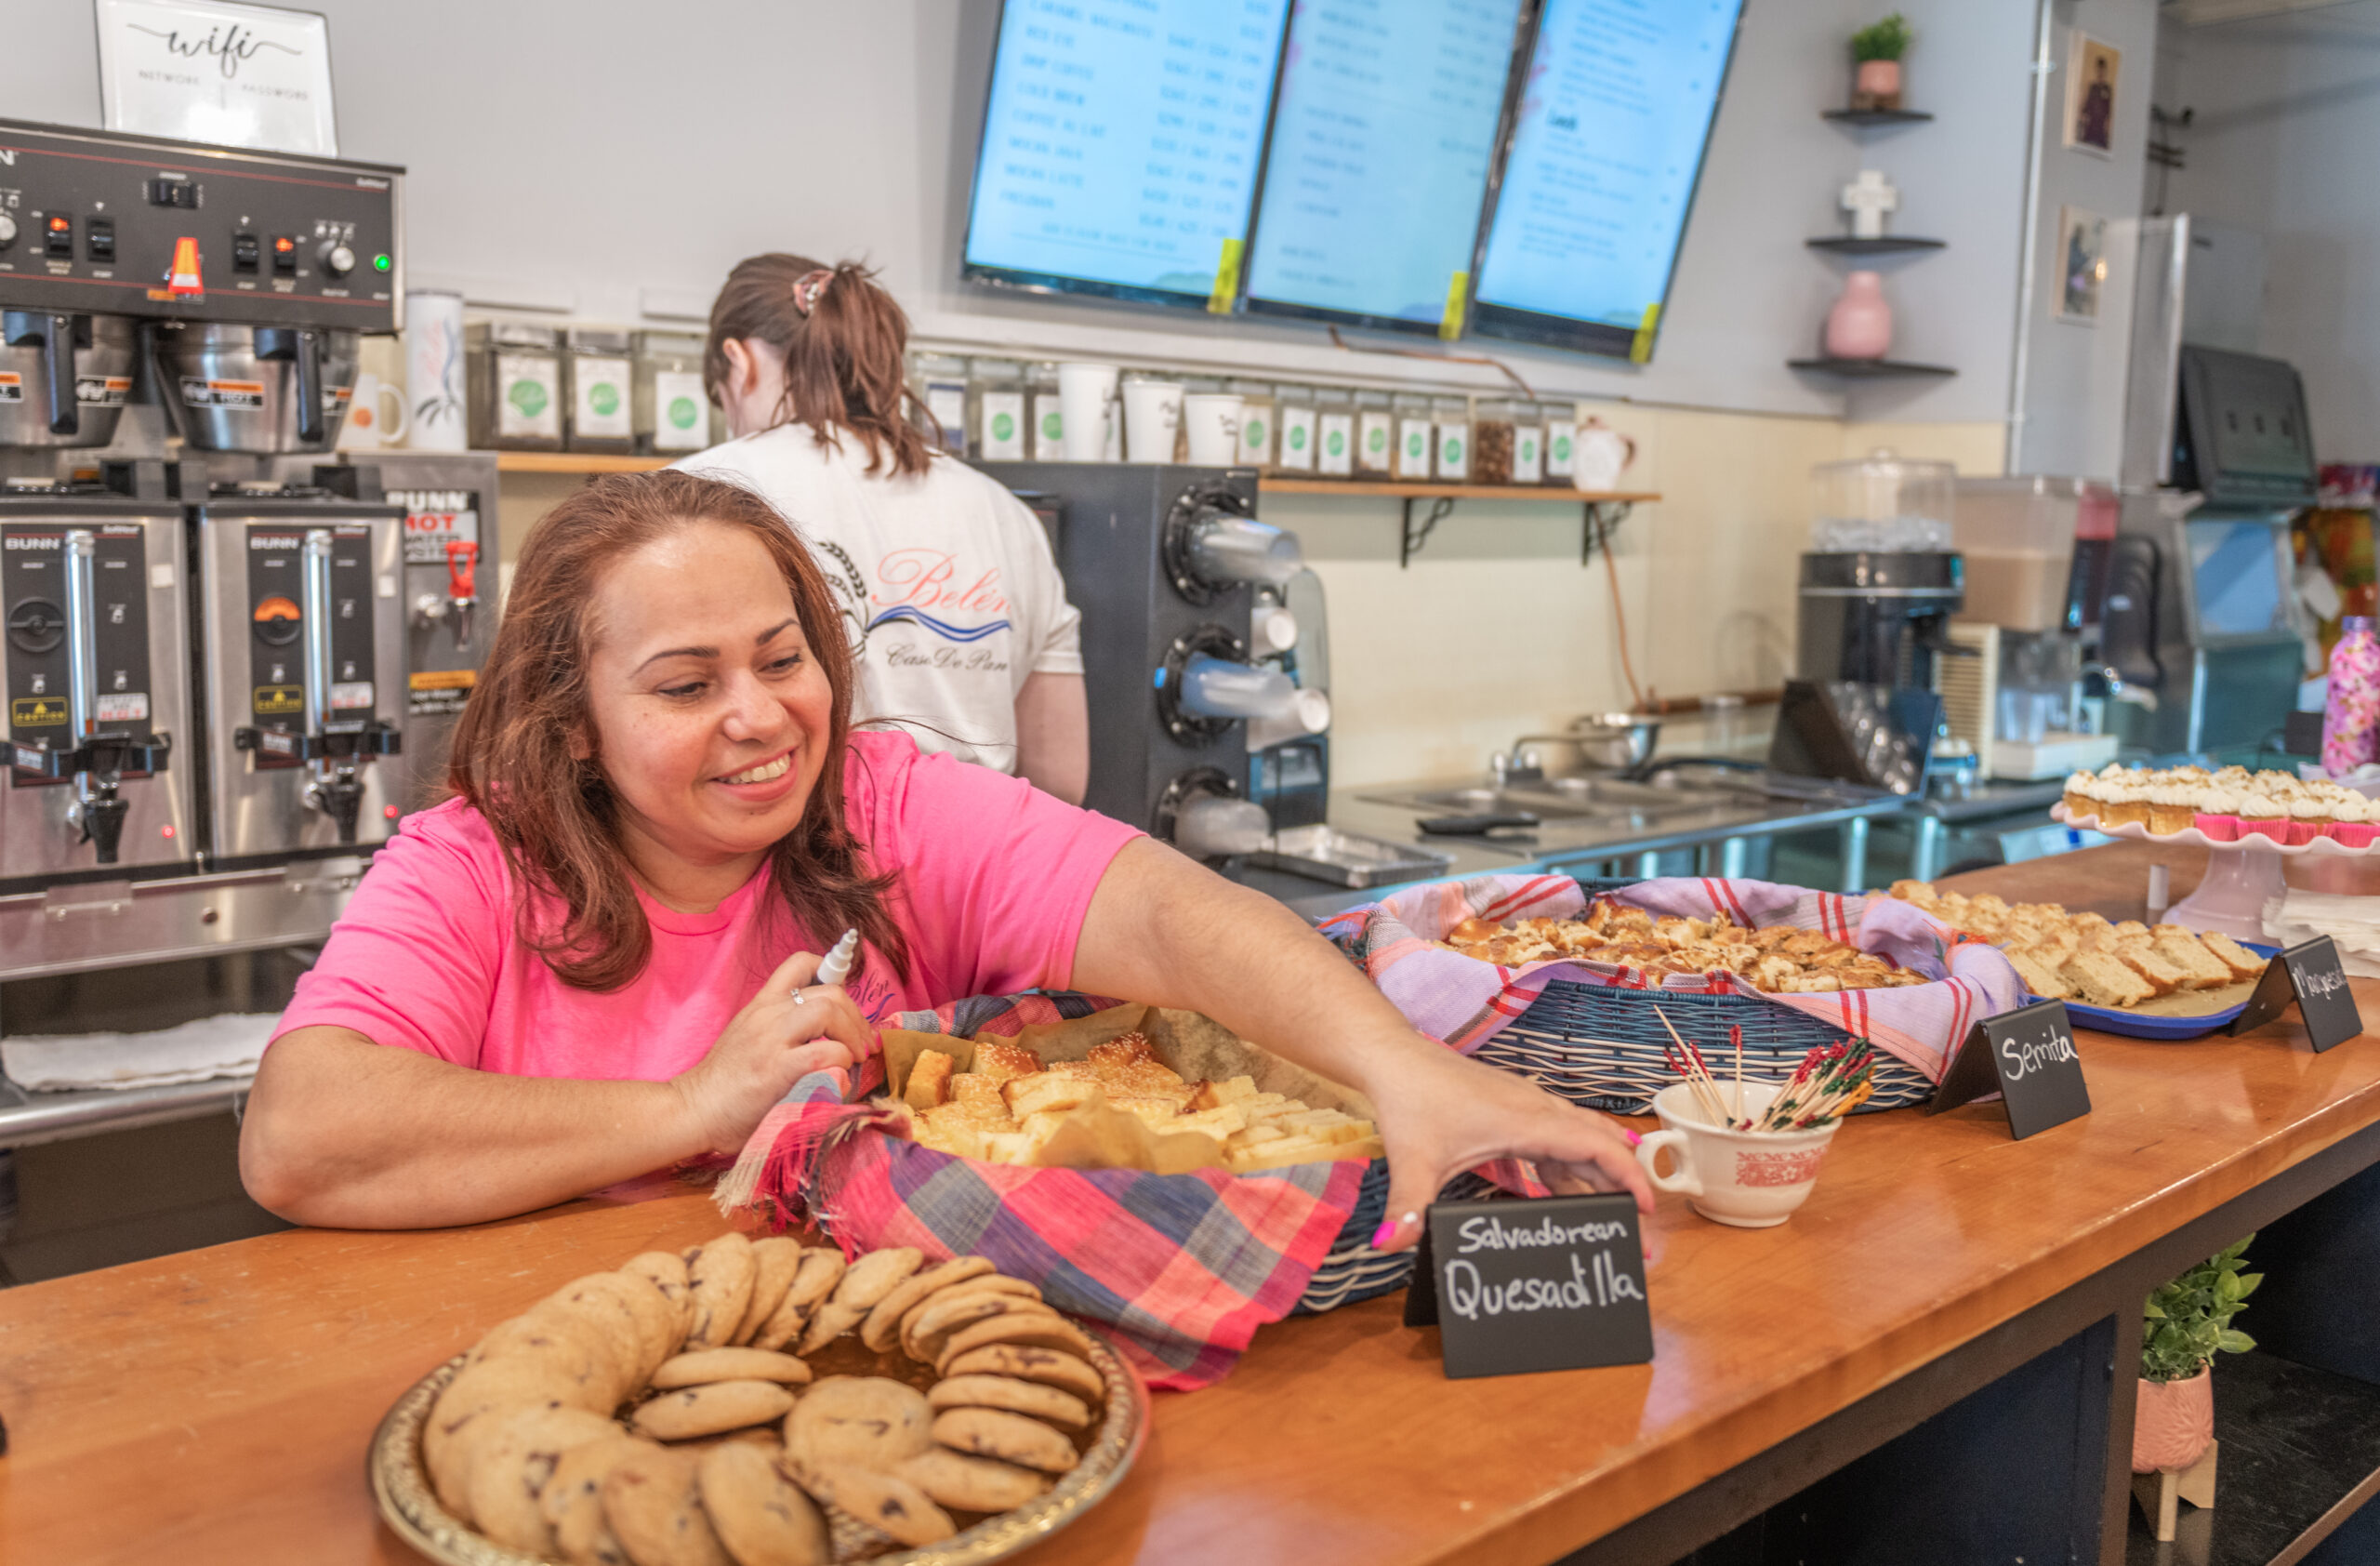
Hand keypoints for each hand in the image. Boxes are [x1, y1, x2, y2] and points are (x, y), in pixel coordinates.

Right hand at [670, 949, 875, 1155]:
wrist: (693, 1110)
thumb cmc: (726, 1082)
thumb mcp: (751, 1039)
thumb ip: (785, 1030)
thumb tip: (831, 1036)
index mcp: (762, 1005)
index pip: (800, 963)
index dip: (833, 971)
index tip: (846, 1002)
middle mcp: (767, 1014)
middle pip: (830, 992)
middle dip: (857, 1016)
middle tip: (864, 1043)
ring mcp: (770, 1040)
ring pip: (828, 1011)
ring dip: (853, 1035)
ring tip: (855, 1058)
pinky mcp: (775, 1071)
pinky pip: (824, 1054)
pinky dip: (841, 1062)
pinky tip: (838, 1077)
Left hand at [1360, 1036, 1652, 1251]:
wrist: (1395, 1058)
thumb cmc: (1410, 1099)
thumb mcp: (1412, 1161)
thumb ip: (1410, 1207)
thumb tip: (1390, 1244)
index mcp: (1526, 1121)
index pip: (1596, 1146)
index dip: (1628, 1176)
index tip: (1646, 1209)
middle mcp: (1536, 1110)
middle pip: (1598, 1146)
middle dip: (1623, 1186)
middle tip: (1637, 1231)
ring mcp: (1527, 1107)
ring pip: (1579, 1141)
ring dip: (1598, 1177)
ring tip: (1612, 1218)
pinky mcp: (1514, 1110)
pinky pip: (1556, 1139)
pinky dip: (1569, 1167)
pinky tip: (1568, 1194)